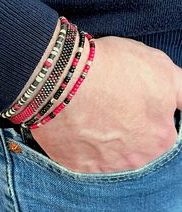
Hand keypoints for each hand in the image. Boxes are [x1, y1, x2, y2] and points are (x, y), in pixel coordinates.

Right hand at [30, 36, 181, 172]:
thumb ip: (179, 93)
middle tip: (107, 106)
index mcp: (161, 138)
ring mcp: (104, 165)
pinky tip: (76, 125)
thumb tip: (181, 105)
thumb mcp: (160, 69)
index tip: (129, 100)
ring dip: (102, 137)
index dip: (143, 112)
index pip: (158, 130)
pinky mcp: (77, 166)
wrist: (64, 78)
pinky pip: (84, 157)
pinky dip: (82, 143)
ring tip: (89, 113)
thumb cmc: (113, 69)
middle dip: (125, 127)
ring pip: (108, 152)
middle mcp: (135, 159)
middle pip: (134, 145)